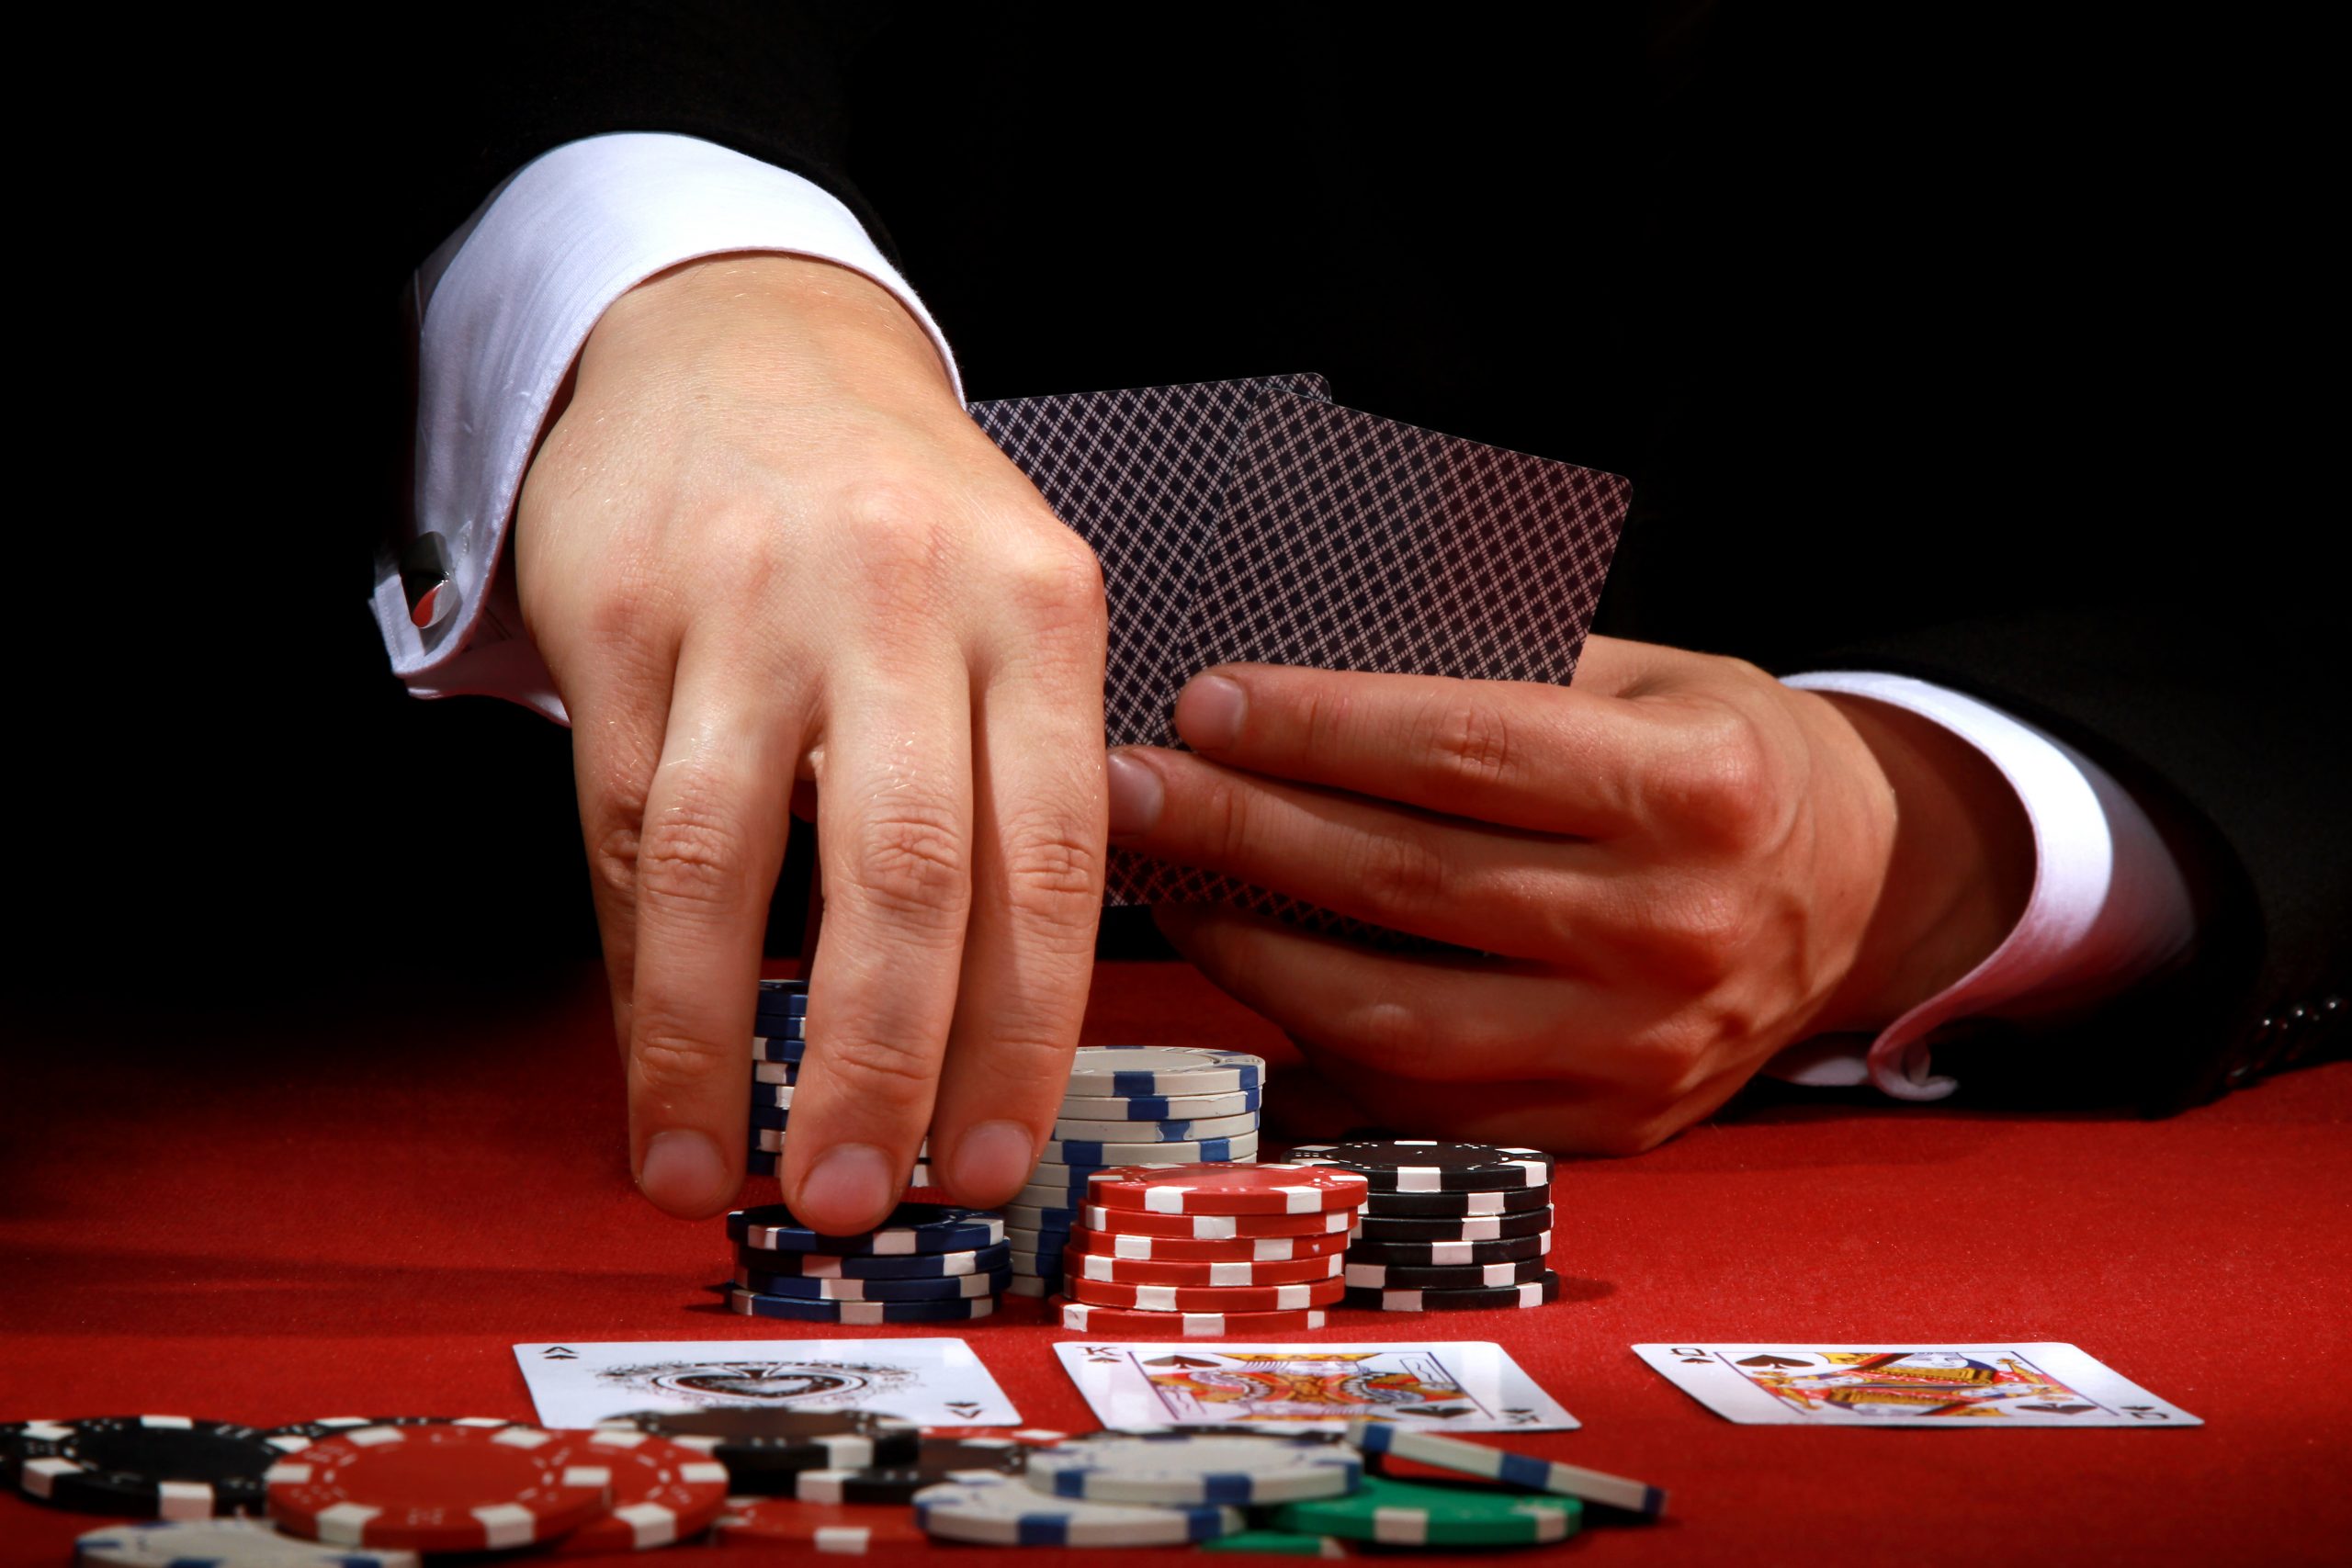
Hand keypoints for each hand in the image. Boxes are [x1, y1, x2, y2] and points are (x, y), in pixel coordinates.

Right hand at [516, 254, 1106, 1226]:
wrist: (742, 337)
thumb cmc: (897, 516)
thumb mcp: (1010, 607)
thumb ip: (1016, 787)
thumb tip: (1000, 1034)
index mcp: (1037, 609)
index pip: (1051, 857)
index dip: (1024, 1032)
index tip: (991, 1159)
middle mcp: (901, 596)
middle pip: (907, 871)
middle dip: (888, 1060)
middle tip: (865, 1196)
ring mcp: (748, 599)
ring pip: (731, 859)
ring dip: (723, 1045)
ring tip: (720, 1172)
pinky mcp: (619, 612)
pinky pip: (624, 824)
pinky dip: (642, 966)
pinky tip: (658, 1060)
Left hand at [1105, 639, 2032, 1152]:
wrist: (1858, 896)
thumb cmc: (1725, 761)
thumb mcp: (1650, 677)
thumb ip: (1500, 677)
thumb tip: (1296, 682)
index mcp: (1697, 789)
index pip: (1460, 752)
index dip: (1314, 729)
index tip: (1203, 704)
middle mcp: (1678, 933)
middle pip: (1407, 884)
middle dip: (1241, 831)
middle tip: (1131, 791)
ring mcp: (1643, 1051)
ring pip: (1395, 1019)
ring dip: (1252, 955)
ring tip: (1170, 892)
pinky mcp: (1609, 1129)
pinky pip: (1424, 1107)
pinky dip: (1317, 1052)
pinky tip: (1248, 990)